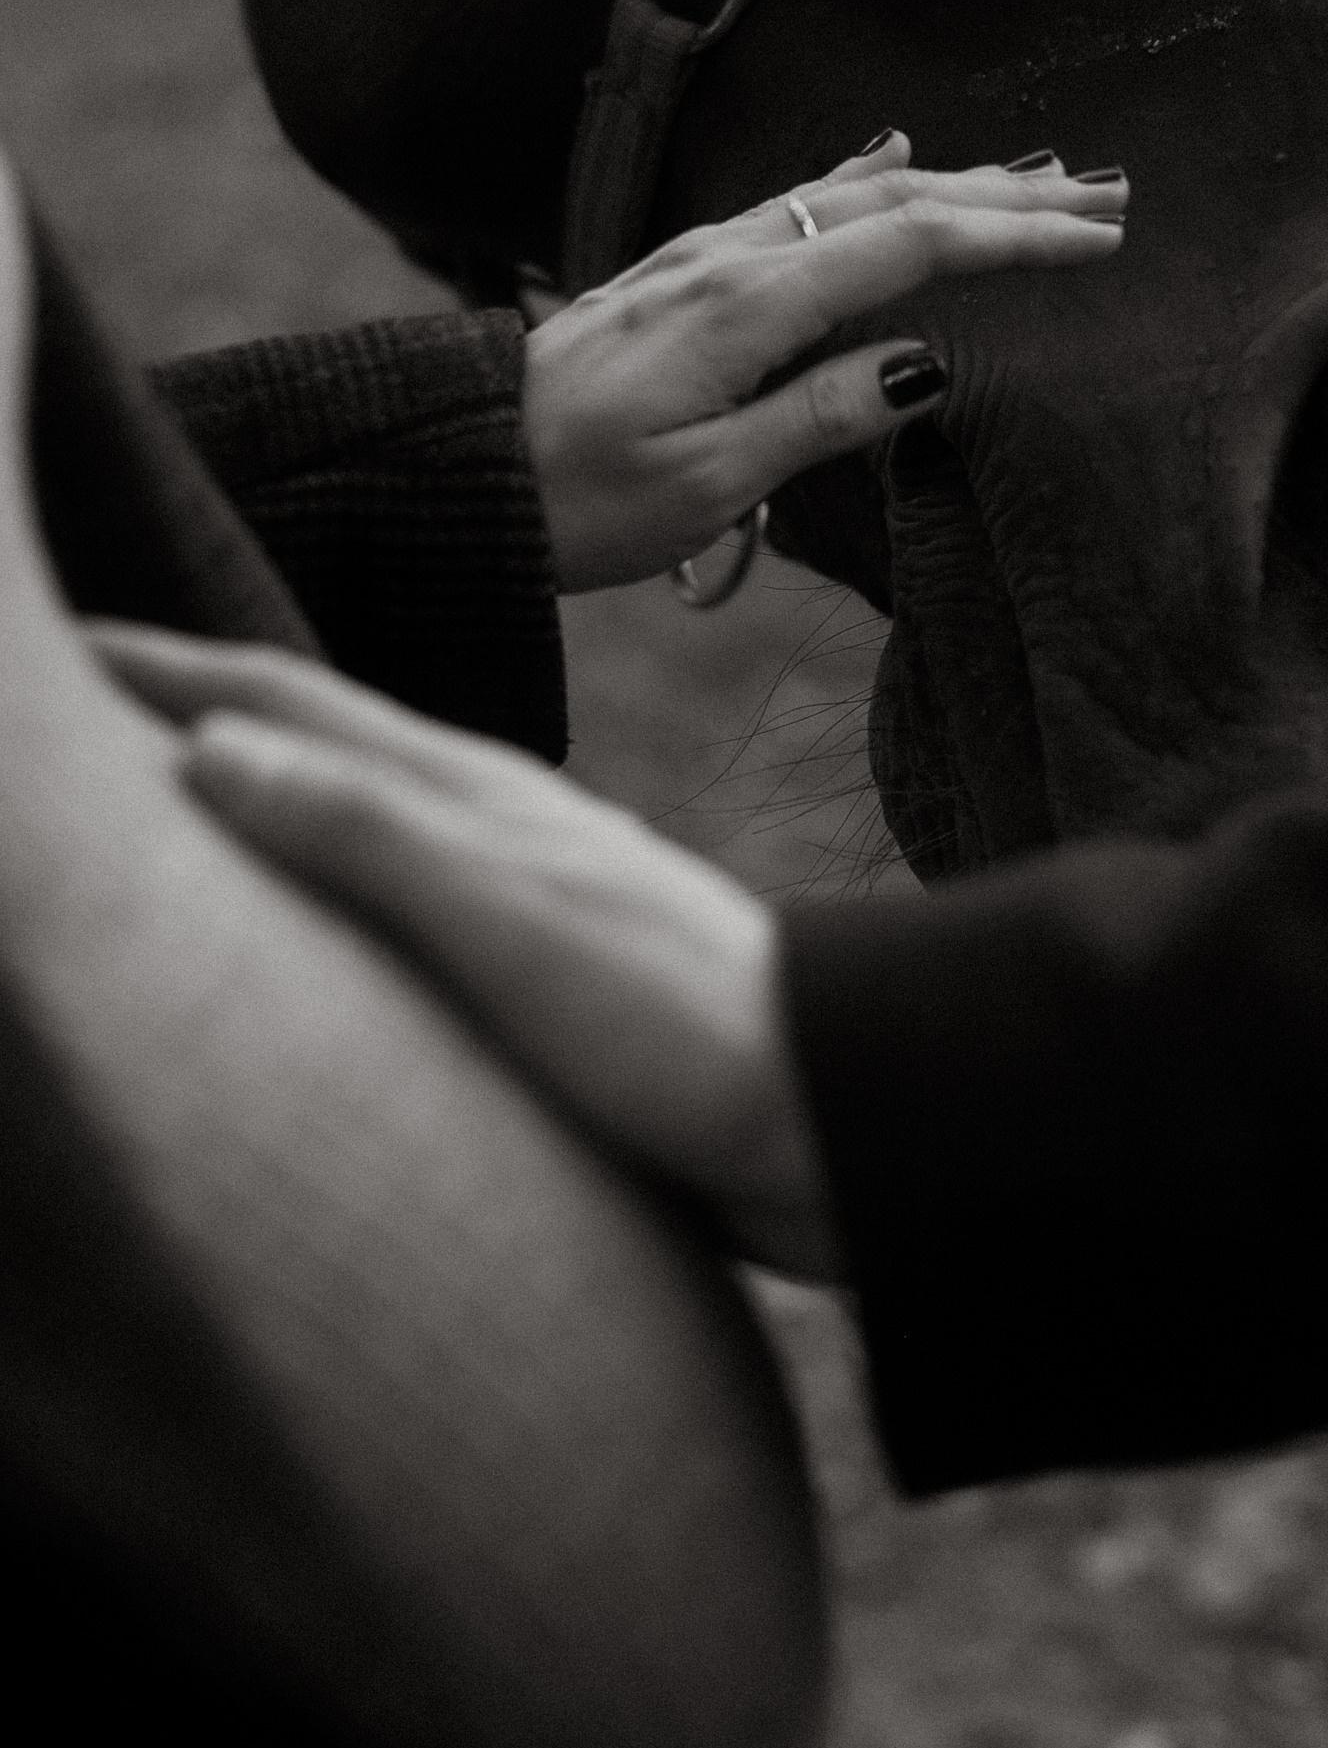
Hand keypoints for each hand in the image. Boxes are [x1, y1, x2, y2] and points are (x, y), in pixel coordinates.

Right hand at [89, 624, 844, 1280]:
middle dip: (192, 702)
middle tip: (81, 689)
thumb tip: (210, 750)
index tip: (57, 637)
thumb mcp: (510, 922)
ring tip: (170, 788)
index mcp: (470, 794)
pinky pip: (390, 901)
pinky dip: (320, 877)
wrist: (830, 1110)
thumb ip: (370, 834)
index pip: (285, 701)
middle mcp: (489, 823)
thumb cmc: (677, 1022)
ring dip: (255, 783)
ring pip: (353, 813)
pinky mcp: (539, 974)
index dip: (165, 666)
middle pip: (313, 735)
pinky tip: (320, 924)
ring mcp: (517, 892)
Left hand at [522, 131, 1126, 590]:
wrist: (457, 471)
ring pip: (851, 193)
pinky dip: (872, 178)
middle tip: (1104, 197)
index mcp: (749, 304)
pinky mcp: (682, 271)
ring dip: (952, 181)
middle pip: (895, 200)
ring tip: (1033, 178)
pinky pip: (802, 201)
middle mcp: (730, 257)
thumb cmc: (578, 498)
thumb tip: (930, 366)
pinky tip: (891, 157)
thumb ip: (822, 416)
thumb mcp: (709, 482)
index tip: (1099, 243)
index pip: (913, 248)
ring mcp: (703, 255)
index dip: (1014, 239)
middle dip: (1006, 196)